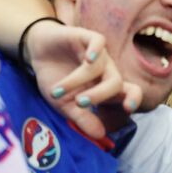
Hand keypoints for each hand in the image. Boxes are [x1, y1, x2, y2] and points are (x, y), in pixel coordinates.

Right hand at [24, 19, 139, 138]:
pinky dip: (96, 50)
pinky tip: (88, 59)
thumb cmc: (55, 79)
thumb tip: (100, 135)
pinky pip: (98, 41)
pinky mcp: (86, 37)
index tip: (128, 110)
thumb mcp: (65, 104)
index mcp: (105, 87)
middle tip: (79, 103)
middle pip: (115, 82)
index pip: (130, 92)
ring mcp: (97, 54)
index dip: (133, 99)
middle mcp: (105, 70)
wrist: (38, 53)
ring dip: (76, 81)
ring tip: (56, 92)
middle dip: (99, 95)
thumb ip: (82, 118)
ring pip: (97, 67)